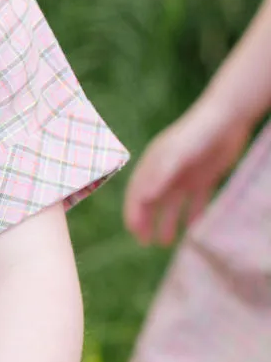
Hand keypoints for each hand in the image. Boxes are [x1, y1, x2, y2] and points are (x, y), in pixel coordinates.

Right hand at [123, 96, 251, 246]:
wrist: (227, 119)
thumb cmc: (197, 135)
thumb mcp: (176, 155)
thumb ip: (159, 176)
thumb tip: (142, 199)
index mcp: (153, 165)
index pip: (137, 193)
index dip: (134, 213)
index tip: (135, 233)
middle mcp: (166, 172)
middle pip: (151, 201)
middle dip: (146, 221)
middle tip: (146, 242)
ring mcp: (185, 176)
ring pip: (172, 204)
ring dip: (167, 222)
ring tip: (166, 242)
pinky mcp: (204, 178)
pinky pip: (196, 201)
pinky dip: (193, 215)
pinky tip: (192, 230)